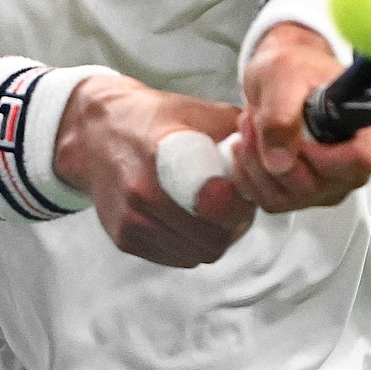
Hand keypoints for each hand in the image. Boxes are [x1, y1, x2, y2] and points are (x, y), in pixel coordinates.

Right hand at [53, 72, 254, 267]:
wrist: (95, 133)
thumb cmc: (156, 119)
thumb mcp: (197, 111)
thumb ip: (237, 131)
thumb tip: (275, 152)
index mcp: (163, 155)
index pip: (215, 203)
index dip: (238, 204)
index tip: (242, 192)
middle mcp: (142, 192)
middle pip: (212, 238)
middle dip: (232, 226)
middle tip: (235, 205)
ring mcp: (130, 220)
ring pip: (196, 254)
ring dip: (212, 237)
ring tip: (214, 211)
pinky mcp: (124, 238)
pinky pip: (175, 258)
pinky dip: (189, 244)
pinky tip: (189, 218)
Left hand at [232, 23, 370, 212]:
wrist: (279, 79)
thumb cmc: (293, 69)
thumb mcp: (283, 75)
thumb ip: (282, 113)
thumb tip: (280, 162)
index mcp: (366, 126)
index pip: (362, 159)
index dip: (326, 157)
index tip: (298, 136)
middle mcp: (353, 162)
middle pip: (320, 186)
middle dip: (276, 156)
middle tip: (254, 120)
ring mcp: (330, 183)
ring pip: (291, 198)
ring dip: (257, 164)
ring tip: (248, 126)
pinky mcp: (304, 194)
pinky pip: (272, 201)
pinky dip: (249, 176)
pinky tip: (246, 146)